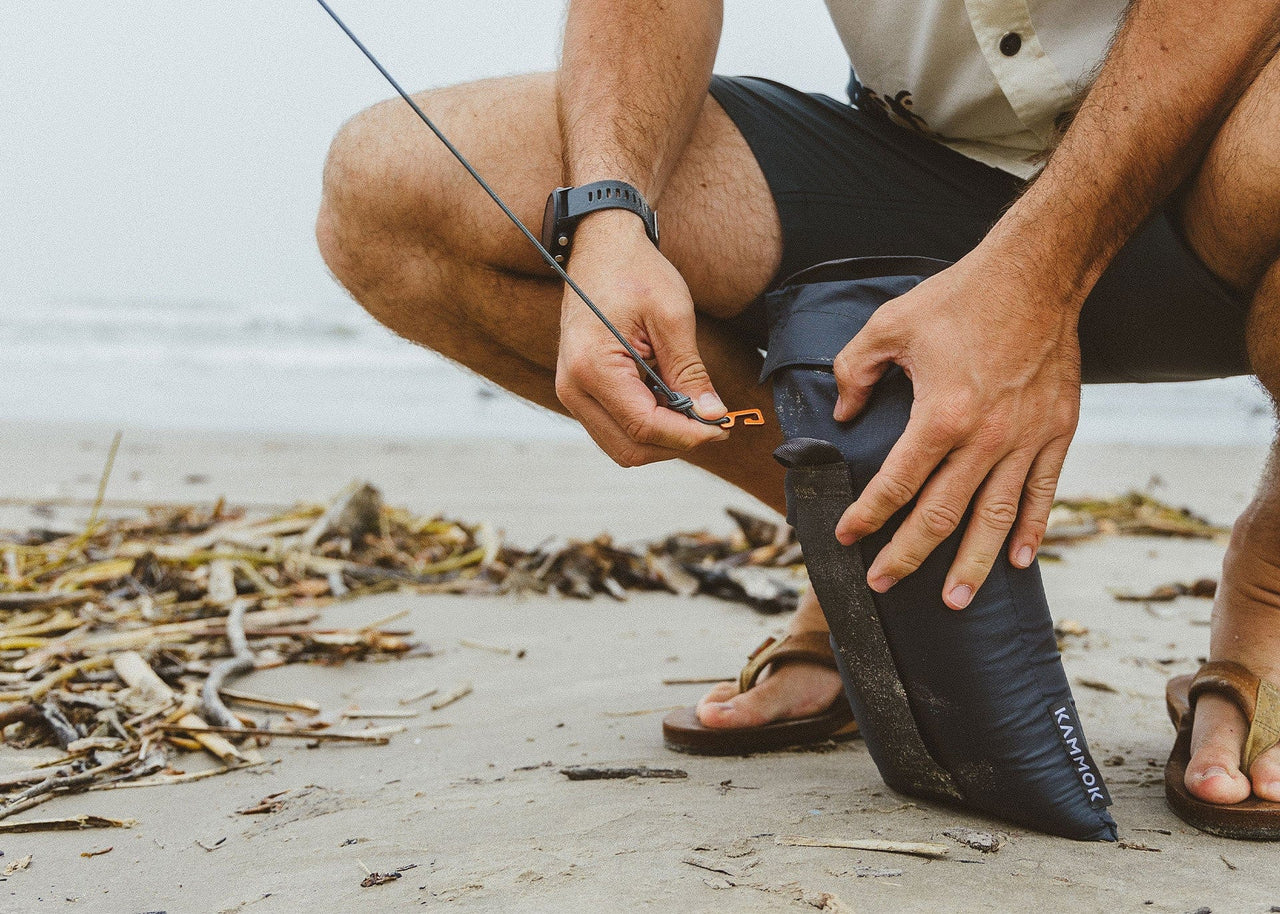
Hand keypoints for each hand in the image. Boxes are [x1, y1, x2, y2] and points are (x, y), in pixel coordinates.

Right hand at [555, 211, 728, 465]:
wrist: (601, 249)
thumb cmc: (634, 272)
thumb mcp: (672, 316)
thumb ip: (691, 372)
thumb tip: (712, 415)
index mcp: (592, 368)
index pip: (644, 426)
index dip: (688, 435)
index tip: (722, 427)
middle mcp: (573, 388)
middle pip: (630, 449)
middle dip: (676, 443)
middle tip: (713, 422)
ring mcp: (572, 392)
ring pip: (622, 446)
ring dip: (662, 438)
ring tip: (692, 408)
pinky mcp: (581, 392)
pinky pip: (615, 429)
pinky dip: (647, 426)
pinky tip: (670, 400)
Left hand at [831, 252, 1082, 608]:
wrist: (1037, 273)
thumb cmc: (959, 297)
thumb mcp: (888, 325)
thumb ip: (854, 371)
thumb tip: (841, 415)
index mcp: (941, 415)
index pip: (896, 483)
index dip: (868, 515)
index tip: (846, 537)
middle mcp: (986, 438)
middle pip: (941, 514)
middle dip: (908, 555)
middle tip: (883, 583)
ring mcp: (1026, 439)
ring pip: (996, 518)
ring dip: (972, 564)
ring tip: (953, 600)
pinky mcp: (1058, 432)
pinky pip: (1044, 493)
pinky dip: (1032, 530)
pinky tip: (1020, 562)